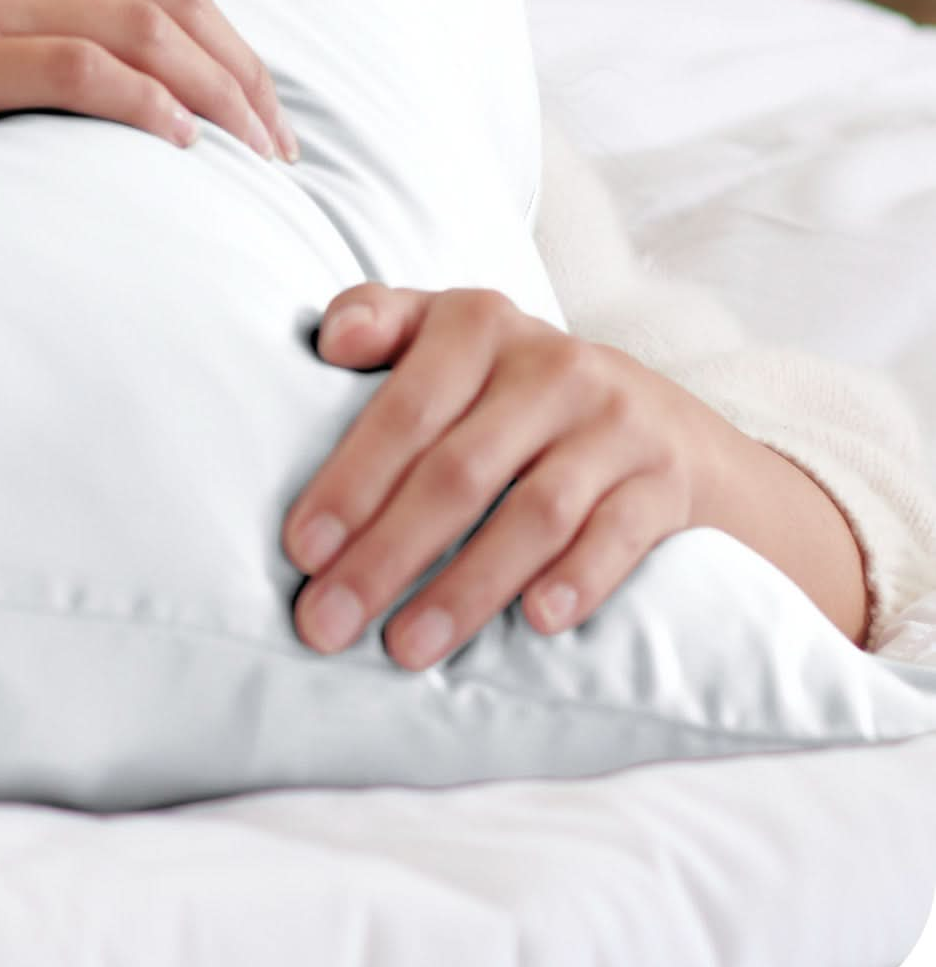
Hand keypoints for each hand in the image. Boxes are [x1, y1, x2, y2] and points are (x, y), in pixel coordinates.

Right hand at [0, 0, 298, 160]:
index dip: (225, 32)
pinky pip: (86, 68)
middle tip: (275, 140)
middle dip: (238, 68)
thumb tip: (140, 42)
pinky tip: (178, 143)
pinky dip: (147, 104)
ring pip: (145, 27)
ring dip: (214, 94)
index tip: (256, 95)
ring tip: (248, 152)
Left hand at [283, 283, 720, 669]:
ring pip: (534, 515)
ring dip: (465, 588)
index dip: (350, 480)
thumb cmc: (515, 384)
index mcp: (479, 323)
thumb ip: (381, 319)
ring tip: (405, 647)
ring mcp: (615, 424)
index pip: (405, 408)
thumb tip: (332, 341)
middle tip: (328, 622)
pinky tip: (534, 623)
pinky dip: (576, 579)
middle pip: (458, 472)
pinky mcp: (664, 481)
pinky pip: (618, 536)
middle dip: (385, 555)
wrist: (663, 419)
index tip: (301, 552)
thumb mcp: (449, 333)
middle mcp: (551, 366)